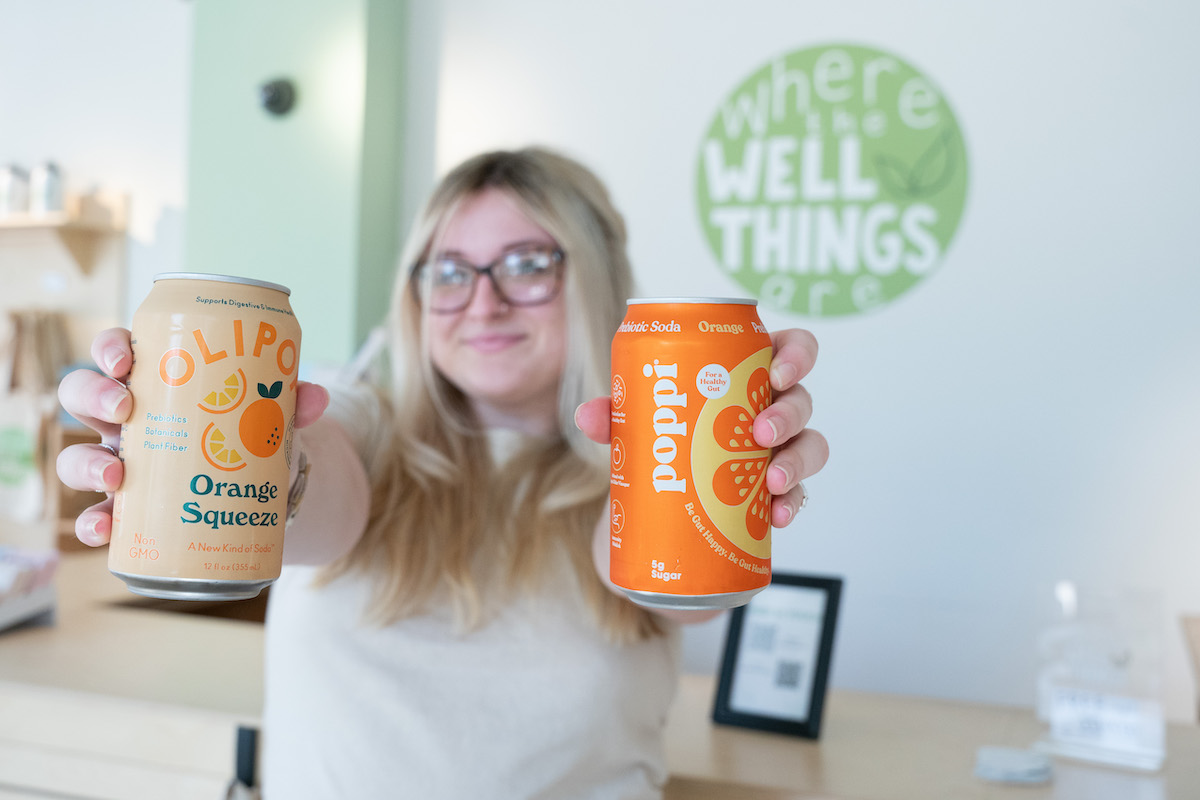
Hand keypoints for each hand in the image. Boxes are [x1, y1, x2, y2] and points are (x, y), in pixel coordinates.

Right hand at [55, 328, 329, 546]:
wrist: (257, 491)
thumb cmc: (249, 433)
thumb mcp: (269, 413)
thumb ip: (292, 402)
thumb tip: (315, 395)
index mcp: (155, 382)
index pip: (117, 352)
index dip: (110, 349)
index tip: (126, 359)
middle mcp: (126, 419)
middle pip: (83, 395)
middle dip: (94, 395)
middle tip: (124, 407)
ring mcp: (120, 463)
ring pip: (76, 455)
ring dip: (85, 463)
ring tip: (117, 475)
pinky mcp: (128, 509)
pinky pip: (97, 516)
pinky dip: (93, 524)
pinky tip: (104, 531)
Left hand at [574, 327, 827, 526]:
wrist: (653, 511)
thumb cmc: (658, 442)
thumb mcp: (634, 426)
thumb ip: (613, 415)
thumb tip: (588, 415)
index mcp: (745, 375)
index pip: (791, 350)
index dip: (796, 355)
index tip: (776, 373)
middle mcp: (769, 409)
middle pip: (802, 400)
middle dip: (788, 414)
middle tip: (760, 432)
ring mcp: (777, 452)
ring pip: (810, 447)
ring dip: (797, 461)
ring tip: (773, 481)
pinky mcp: (773, 494)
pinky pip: (798, 495)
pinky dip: (792, 505)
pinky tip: (777, 516)